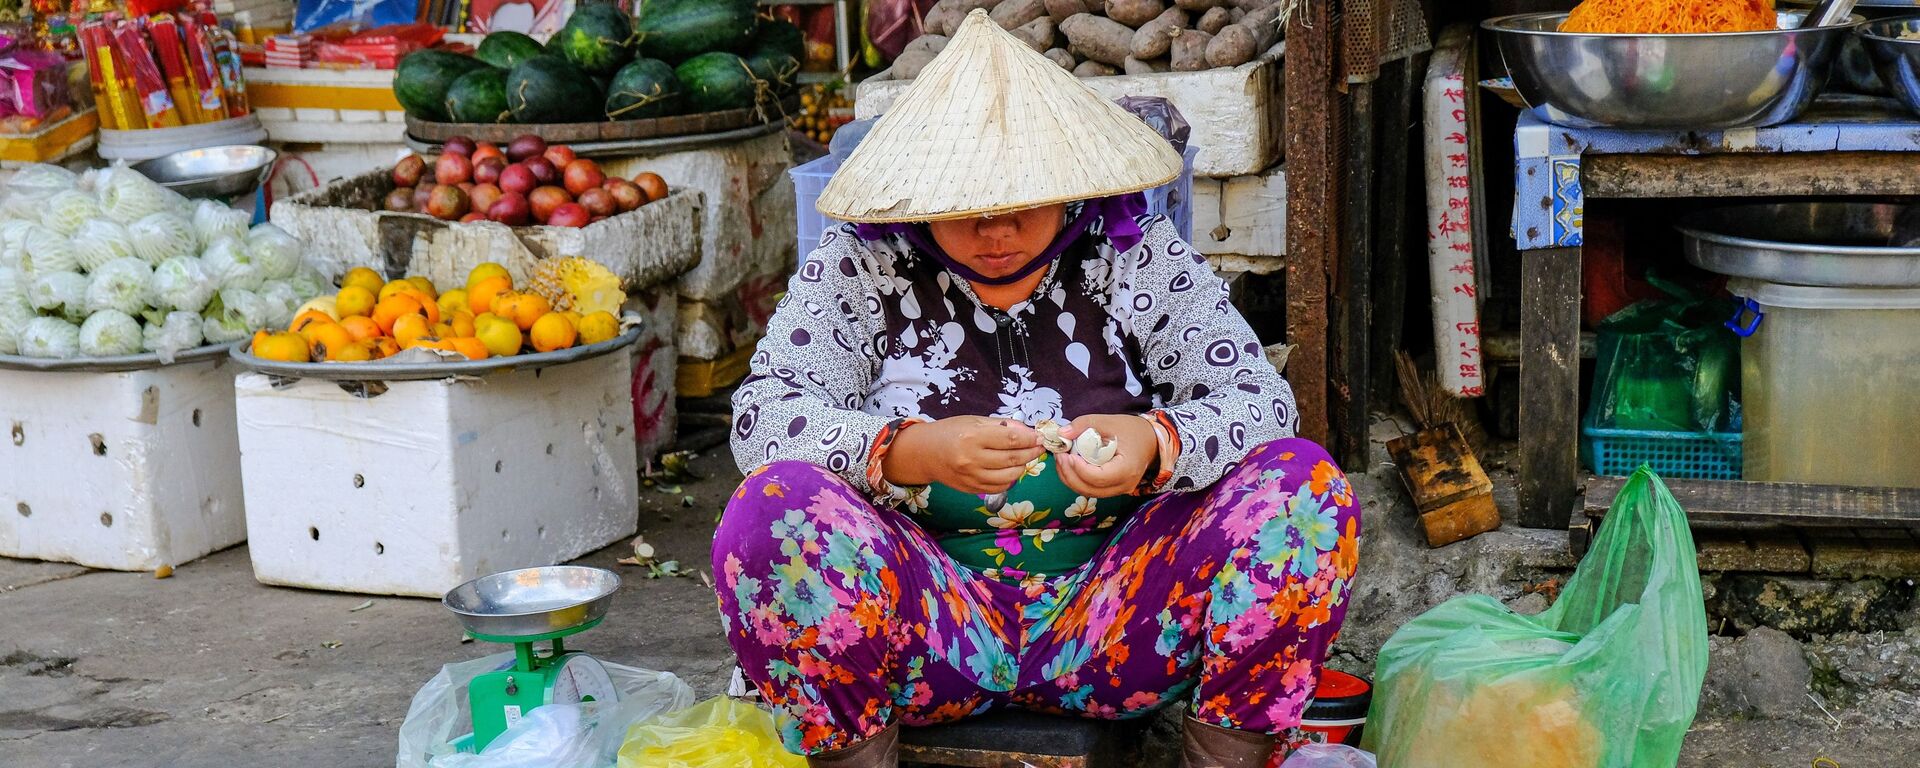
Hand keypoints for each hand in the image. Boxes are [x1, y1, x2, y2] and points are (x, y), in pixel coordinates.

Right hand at [882, 416, 1043, 493]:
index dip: (1030, 439)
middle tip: (1040, 447)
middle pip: (1013, 459)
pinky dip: (1011, 478)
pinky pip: (1000, 486)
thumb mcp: (974, 421)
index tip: (1040, 436)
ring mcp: (972, 477)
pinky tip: (1011, 469)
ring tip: (1026, 457)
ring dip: (1023, 466)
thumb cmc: (950, 432)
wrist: (925, 453)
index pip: (1011, 439)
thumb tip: (1027, 431)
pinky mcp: (972, 488)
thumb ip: (1001, 426)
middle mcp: (973, 459)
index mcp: (973, 437)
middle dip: (1032, 452)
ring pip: (1010, 476)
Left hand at [1054, 414, 1159, 498]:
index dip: (1079, 469)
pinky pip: (1091, 489)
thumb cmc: (1132, 430)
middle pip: (1090, 489)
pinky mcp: (1113, 489)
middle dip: (1069, 474)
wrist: (1150, 440)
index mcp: (1127, 469)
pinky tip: (1069, 465)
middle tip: (1059, 456)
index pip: (1099, 477)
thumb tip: (1062, 433)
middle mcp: (1124, 485)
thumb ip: (1084, 424)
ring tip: (1061, 460)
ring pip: (1088, 492)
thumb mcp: (1108, 421)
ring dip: (1070, 479)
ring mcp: (1119, 490)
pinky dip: (1077, 480)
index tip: (1067, 455)